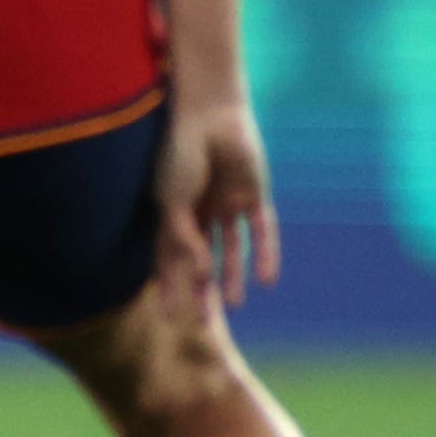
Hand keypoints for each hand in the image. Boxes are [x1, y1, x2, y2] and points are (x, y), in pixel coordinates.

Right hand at [155, 90, 278, 313]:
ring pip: (230, 248)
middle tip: (202, 323)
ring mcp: (226, 204)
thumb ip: (183, 239)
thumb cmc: (177, 151)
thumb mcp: (171, 201)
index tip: (169, 316)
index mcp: (171, 210)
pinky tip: (266, 280)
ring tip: (235, 303)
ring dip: (231, 275)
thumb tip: (200, 274)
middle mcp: (199, 211)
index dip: (169, 286)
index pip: (168, 256)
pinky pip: (261, 231)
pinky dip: (264, 254)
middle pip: (200, 258)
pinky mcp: (253, 196)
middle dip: (200, 289)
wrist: (207, 113)